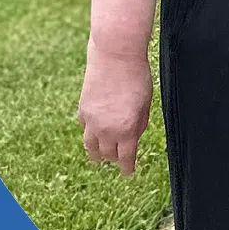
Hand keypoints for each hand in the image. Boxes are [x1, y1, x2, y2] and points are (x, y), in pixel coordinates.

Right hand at [78, 47, 152, 174]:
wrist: (115, 55)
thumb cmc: (137, 76)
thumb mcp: (145, 104)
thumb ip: (139, 124)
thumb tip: (132, 137)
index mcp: (127, 130)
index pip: (126, 158)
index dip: (127, 168)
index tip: (127, 174)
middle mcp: (107, 129)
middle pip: (107, 154)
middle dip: (113, 159)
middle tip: (116, 161)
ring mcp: (92, 120)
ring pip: (90, 145)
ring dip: (95, 153)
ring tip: (97, 158)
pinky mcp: (83, 109)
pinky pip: (84, 127)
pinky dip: (89, 132)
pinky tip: (91, 132)